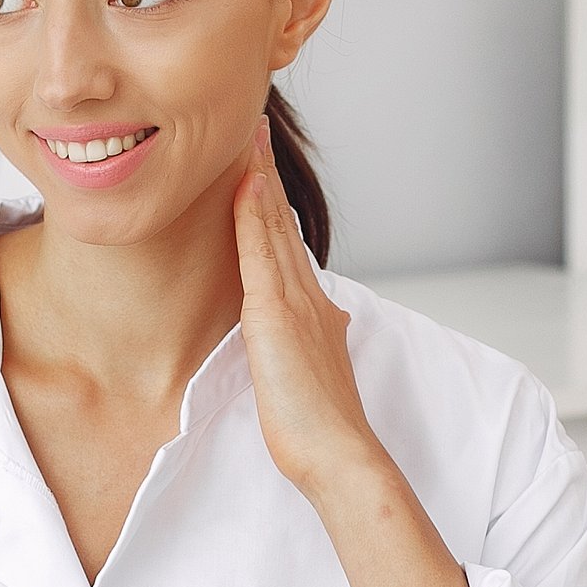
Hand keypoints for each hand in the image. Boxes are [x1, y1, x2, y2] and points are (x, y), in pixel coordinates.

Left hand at [234, 125, 386, 501]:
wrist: (339, 455)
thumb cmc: (320, 430)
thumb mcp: (310, 378)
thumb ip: (307, 348)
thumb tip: (313, 334)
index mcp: (314, 312)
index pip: (289, 246)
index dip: (275, 204)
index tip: (262, 169)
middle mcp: (310, 298)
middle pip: (285, 223)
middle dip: (269, 175)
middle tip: (256, 131)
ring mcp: (297, 303)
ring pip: (275, 227)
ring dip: (262, 179)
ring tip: (250, 137)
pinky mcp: (278, 317)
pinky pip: (262, 254)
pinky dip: (255, 215)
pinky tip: (246, 184)